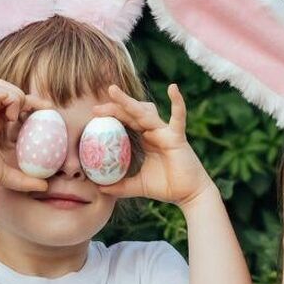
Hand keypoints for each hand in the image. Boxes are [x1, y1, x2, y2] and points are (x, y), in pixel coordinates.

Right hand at [0, 79, 51, 193]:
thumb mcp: (10, 177)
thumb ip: (27, 181)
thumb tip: (45, 187)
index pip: (18, 102)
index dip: (34, 102)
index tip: (50, 109)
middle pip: (9, 89)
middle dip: (27, 95)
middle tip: (41, 108)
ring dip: (13, 95)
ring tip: (16, 115)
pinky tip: (8, 104)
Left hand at [92, 83, 212, 207]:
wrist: (189, 195)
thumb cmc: (166, 187)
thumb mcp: (138, 186)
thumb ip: (120, 186)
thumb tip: (99, 189)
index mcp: (145, 139)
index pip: (126, 122)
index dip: (111, 116)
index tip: (93, 114)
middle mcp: (154, 131)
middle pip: (132, 113)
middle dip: (114, 107)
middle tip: (95, 108)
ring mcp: (166, 132)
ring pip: (145, 113)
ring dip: (129, 102)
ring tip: (113, 92)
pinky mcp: (177, 137)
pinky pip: (178, 118)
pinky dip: (177, 103)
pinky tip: (172, 88)